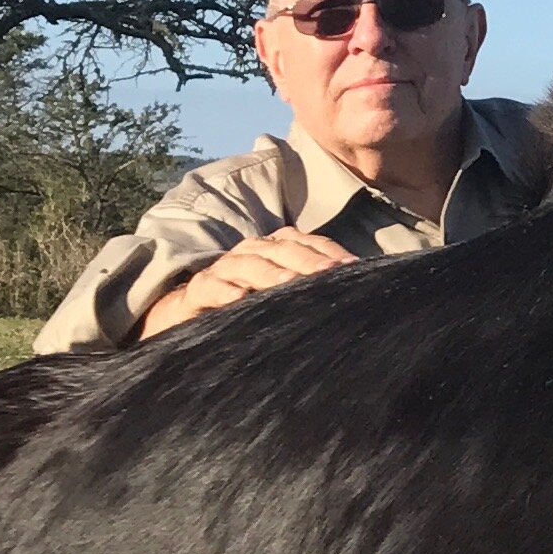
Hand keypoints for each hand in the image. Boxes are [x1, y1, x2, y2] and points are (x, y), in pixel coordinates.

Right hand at [136, 225, 355, 338]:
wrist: (194, 309)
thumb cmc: (249, 299)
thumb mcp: (280, 291)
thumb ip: (310, 287)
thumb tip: (358, 294)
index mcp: (275, 247)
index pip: (308, 243)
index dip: (331, 253)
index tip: (356, 268)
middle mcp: (252, 251)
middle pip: (283, 250)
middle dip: (309, 261)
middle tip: (332, 275)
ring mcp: (225, 268)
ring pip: (250, 264)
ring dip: (271, 273)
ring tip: (290, 283)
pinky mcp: (200, 289)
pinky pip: (212, 287)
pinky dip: (226, 291)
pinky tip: (239, 298)